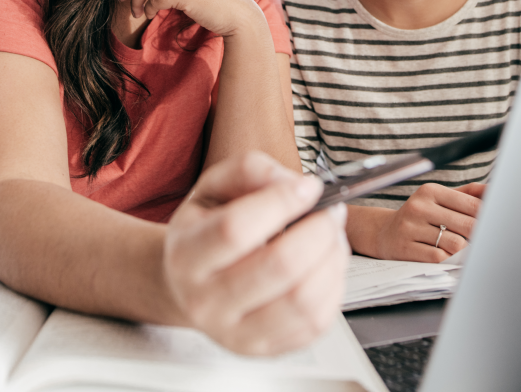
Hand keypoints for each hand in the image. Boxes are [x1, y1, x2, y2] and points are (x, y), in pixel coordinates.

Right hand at [164, 151, 349, 355]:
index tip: (308, 187)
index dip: (281, 202)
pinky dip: (333, 288)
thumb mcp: (214, 187)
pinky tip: (325, 266)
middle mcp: (206, 301)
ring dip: (332, 260)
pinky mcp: (266, 349)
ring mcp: (236, 333)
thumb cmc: (207, 230)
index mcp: (186, 255)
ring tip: (332, 237)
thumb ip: (251, 171)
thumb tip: (294, 184)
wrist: (190, 285)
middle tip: (331, 211)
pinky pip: (315, 324)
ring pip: (304, 300)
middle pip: (279, 266)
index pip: (236, 229)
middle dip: (319, 230)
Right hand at [360, 183, 483, 262]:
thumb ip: (468, 194)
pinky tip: (446, 256)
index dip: (488, 218)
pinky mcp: (406, 248)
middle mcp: (419, 206)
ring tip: (461, 248)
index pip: (472, 205)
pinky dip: (448, 259)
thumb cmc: (421, 216)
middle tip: (482, 240)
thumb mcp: (440, 199)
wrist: (384, 233)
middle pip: (467, 225)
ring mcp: (410, 228)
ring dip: (464, 250)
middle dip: (478, 235)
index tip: (495, 225)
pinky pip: (440, 258)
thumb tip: (495, 191)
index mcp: (431, 191)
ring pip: (456, 244)